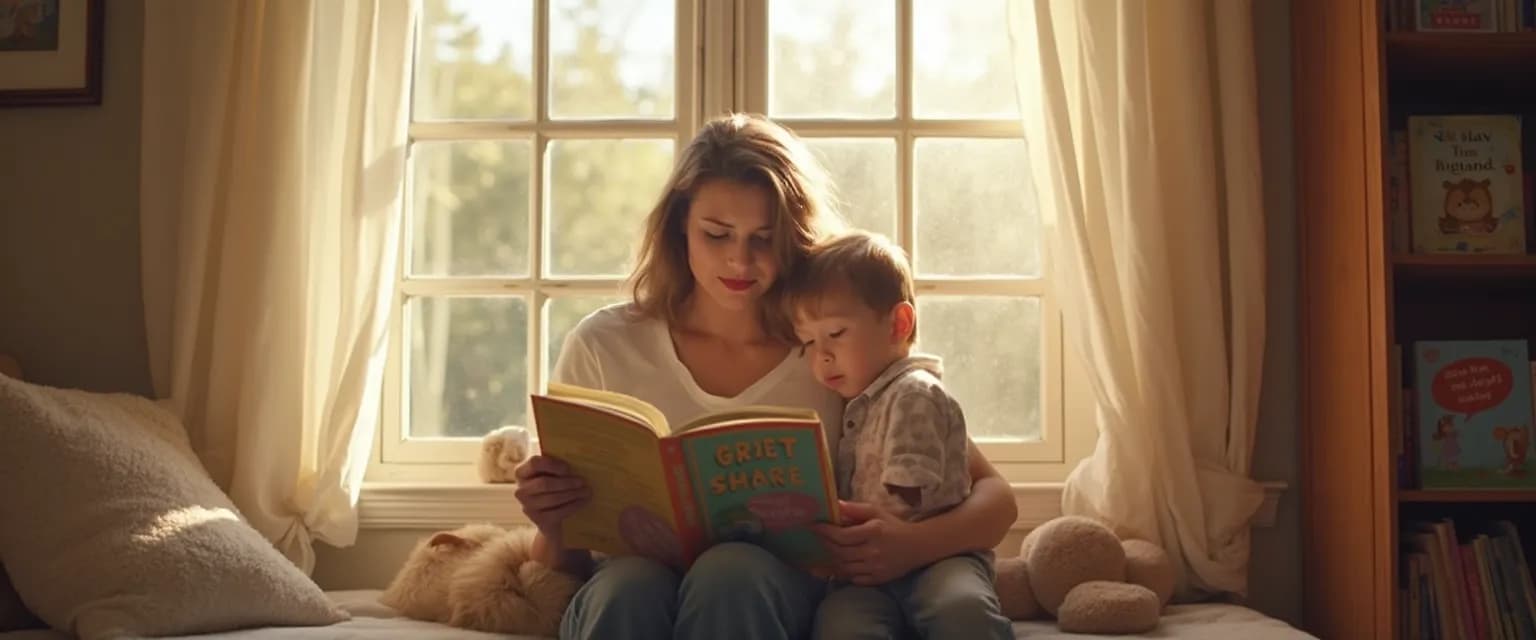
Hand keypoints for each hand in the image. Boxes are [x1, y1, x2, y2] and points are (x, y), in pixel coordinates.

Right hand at [512, 455, 589, 540]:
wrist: (549, 515)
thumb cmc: (552, 485)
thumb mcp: (550, 473)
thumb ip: (555, 464)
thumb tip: (576, 460)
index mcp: (521, 472)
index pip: (534, 463)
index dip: (553, 465)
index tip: (568, 468)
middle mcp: (520, 490)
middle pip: (544, 483)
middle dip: (566, 482)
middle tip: (582, 481)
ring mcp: (527, 507)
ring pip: (553, 498)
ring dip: (573, 494)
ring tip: (587, 491)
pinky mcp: (537, 520)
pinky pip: (558, 512)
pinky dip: (573, 505)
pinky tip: (583, 501)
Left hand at [813, 500, 927, 585]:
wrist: (918, 546)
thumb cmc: (894, 526)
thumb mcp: (877, 511)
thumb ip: (855, 508)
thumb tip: (834, 504)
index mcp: (874, 532)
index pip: (842, 536)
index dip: (824, 532)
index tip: (813, 526)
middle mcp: (873, 552)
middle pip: (840, 553)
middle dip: (825, 545)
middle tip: (816, 537)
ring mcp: (875, 568)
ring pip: (844, 567)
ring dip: (831, 560)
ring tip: (823, 551)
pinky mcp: (878, 579)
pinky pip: (853, 579)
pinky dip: (842, 573)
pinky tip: (837, 565)